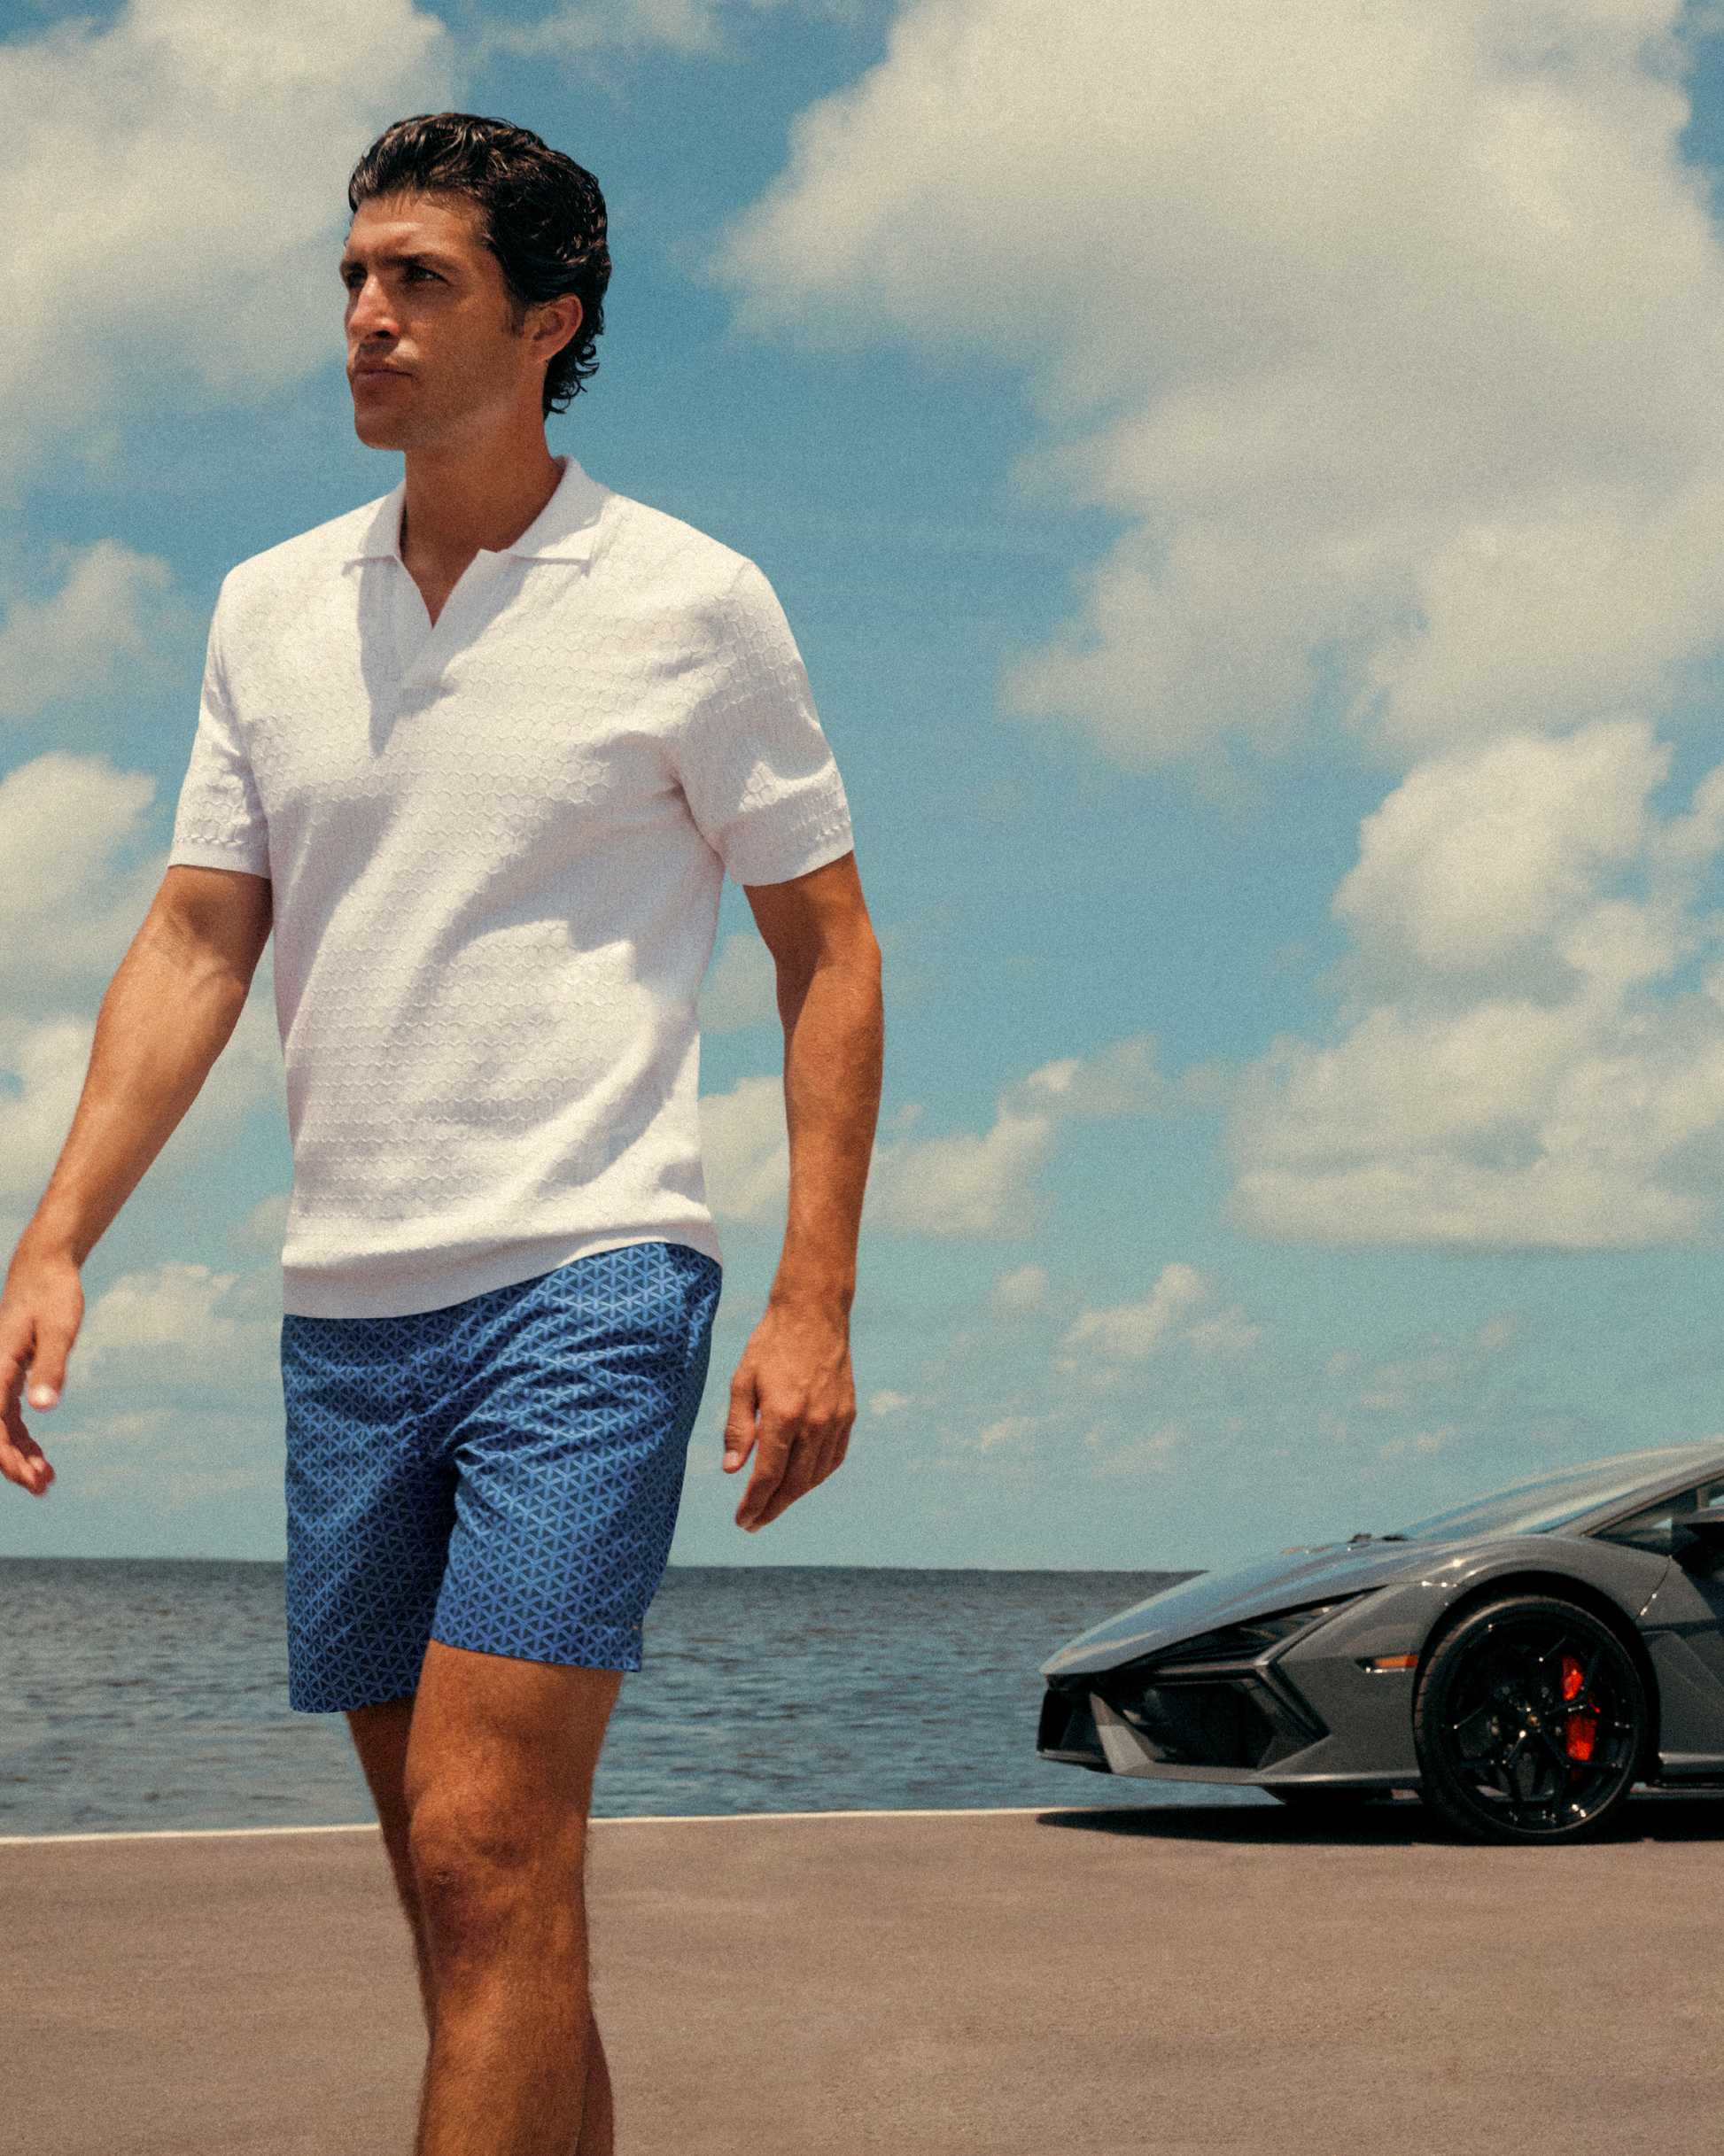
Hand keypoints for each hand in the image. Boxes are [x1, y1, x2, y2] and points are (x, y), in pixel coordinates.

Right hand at [0, 1246, 83, 1497]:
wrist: (44, 1271)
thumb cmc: (53, 1296)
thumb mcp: (59, 1330)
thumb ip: (52, 1367)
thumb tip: (44, 1408)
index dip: (5, 1456)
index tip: (29, 1478)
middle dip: (13, 1464)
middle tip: (44, 1487)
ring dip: (18, 1456)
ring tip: (46, 1482)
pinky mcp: (5, 1377)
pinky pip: (7, 1418)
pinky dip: (22, 1440)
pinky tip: (40, 1458)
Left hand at [723, 1298, 855, 1531]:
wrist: (813, 1314)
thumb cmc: (771, 1344)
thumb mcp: (743, 1382)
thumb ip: (738, 1428)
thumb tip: (732, 1470)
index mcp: (784, 1415)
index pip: (767, 1476)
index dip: (753, 1504)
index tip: (742, 1521)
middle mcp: (815, 1423)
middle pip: (793, 1484)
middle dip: (771, 1508)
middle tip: (753, 1523)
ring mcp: (836, 1420)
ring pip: (815, 1476)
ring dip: (793, 1497)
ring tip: (772, 1505)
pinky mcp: (848, 1414)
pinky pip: (833, 1459)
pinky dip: (815, 1477)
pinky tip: (800, 1482)